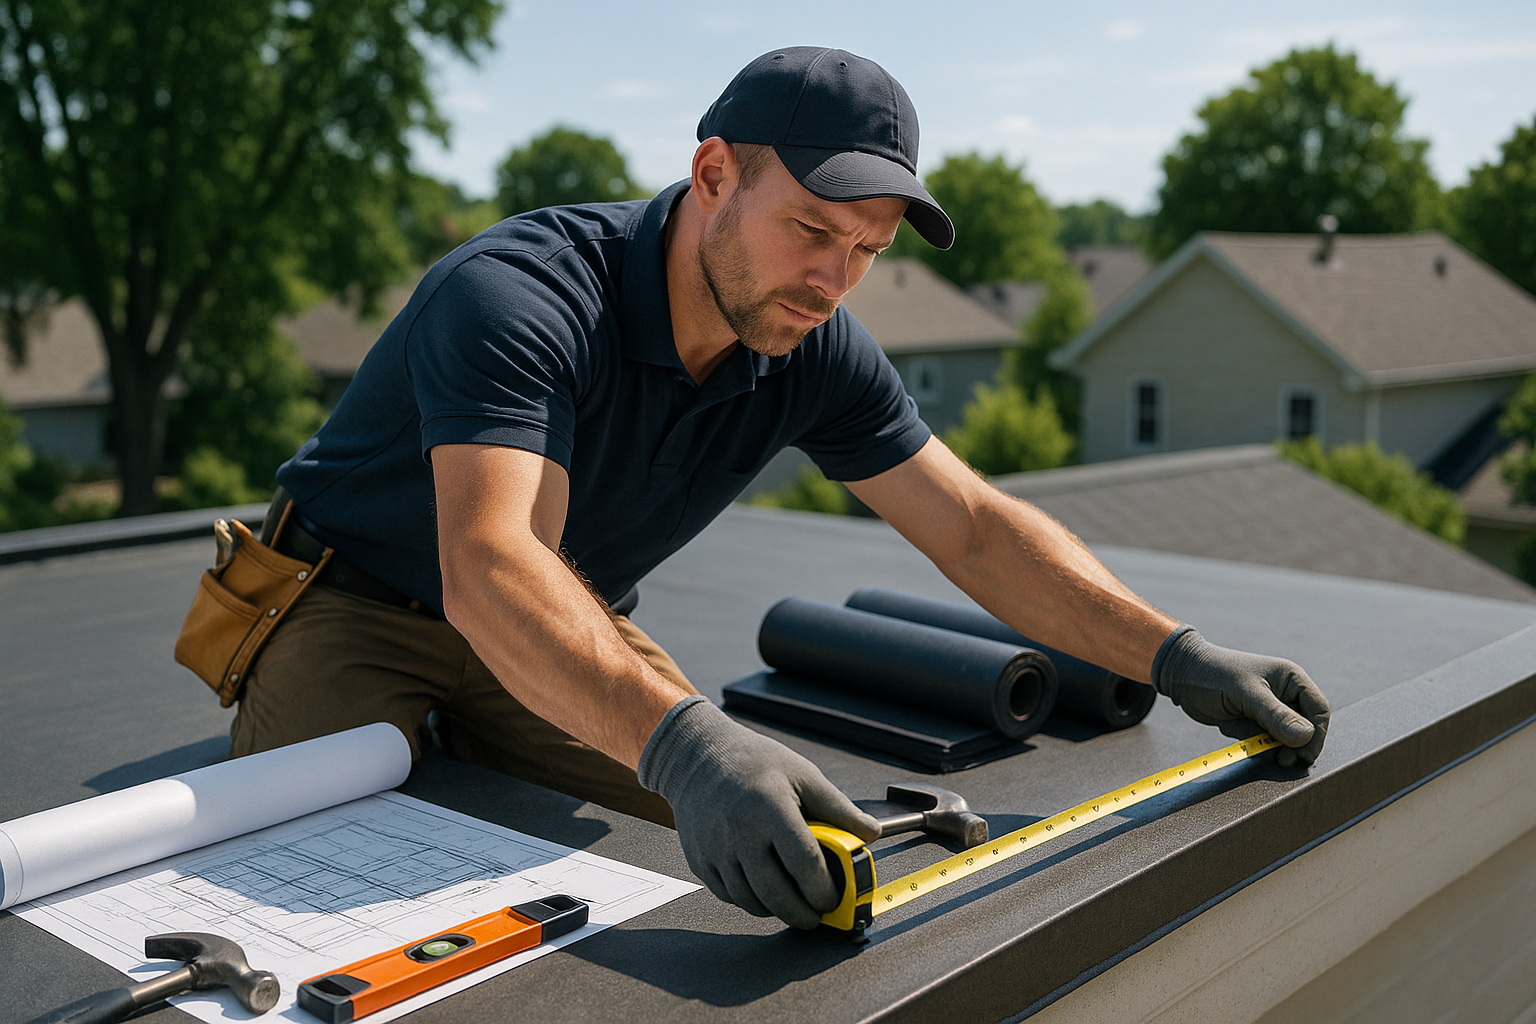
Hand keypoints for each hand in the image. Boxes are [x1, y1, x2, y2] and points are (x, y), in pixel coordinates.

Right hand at [638, 696, 879, 927]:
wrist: (698, 755)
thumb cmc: (754, 761)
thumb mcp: (803, 774)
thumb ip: (838, 808)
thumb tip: (871, 834)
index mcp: (771, 808)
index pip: (805, 864)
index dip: (824, 890)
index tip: (835, 898)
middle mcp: (739, 832)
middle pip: (777, 894)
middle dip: (803, 914)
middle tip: (818, 914)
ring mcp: (715, 849)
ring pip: (751, 901)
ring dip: (777, 911)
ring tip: (794, 903)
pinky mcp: (699, 860)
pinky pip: (729, 896)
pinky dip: (751, 901)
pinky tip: (765, 890)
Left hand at [1152, 626, 1330, 767]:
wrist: (1181, 676)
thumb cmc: (1214, 674)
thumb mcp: (1246, 694)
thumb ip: (1275, 715)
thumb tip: (1306, 737)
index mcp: (1291, 679)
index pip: (1318, 710)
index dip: (1317, 734)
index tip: (1305, 753)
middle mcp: (1285, 696)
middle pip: (1306, 729)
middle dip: (1298, 747)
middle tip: (1284, 761)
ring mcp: (1270, 712)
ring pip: (1288, 740)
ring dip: (1280, 751)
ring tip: (1270, 757)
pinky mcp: (1255, 724)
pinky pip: (1267, 744)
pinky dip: (1262, 750)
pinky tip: (1251, 747)